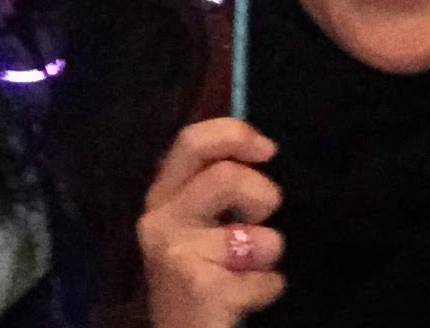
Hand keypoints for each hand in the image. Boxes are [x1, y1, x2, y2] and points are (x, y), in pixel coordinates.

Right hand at [138, 118, 284, 327]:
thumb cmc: (197, 275)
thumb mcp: (195, 222)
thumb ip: (214, 183)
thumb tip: (259, 147)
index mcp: (161, 195)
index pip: (191, 141)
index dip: (235, 135)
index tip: (268, 150)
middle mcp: (160, 220)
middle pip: (226, 177)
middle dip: (262, 194)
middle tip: (264, 216)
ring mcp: (177, 255)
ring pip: (254, 235)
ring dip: (269, 251)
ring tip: (254, 266)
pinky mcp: (201, 289)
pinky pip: (265, 279)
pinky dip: (269, 288)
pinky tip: (252, 295)